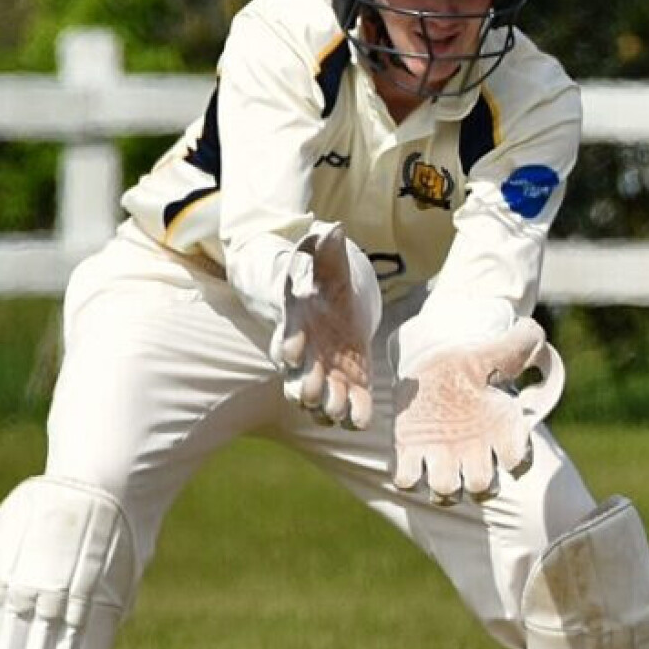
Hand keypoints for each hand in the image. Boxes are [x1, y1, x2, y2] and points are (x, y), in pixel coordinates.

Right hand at [275, 226, 380, 427]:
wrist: (331, 307)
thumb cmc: (322, 284)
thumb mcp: (324, 263)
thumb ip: (327, 249)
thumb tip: (335, 228)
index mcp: (296, 329)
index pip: (287, 340)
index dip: (290, 346)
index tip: (293, 353)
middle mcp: (306, 359)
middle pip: (298, 381)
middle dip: (307, 388)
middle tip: (317, 392)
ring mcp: (325, 376)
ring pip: (319, 401)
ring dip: (328, 408)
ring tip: (338, 410)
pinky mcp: (347, 387)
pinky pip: (347, 408)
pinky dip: (354, 416)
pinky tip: (361, 420)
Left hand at [392, 318, 563, 503]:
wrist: (435, 366)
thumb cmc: (473, 363)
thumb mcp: (498, 349)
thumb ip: (524, 341)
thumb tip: (533, 330)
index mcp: (501, 432)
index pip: (519, 463)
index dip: (516, 459)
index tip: (509, 436)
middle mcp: (475, 453)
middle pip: (482, 489)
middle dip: (478, 481)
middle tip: (470, 457)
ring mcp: (442, 456)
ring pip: (446, 492)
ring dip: (443, 485)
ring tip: (438, 461)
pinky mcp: (410, 452)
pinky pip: (408, 481)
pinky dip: (408, 476)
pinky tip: (411, 455)